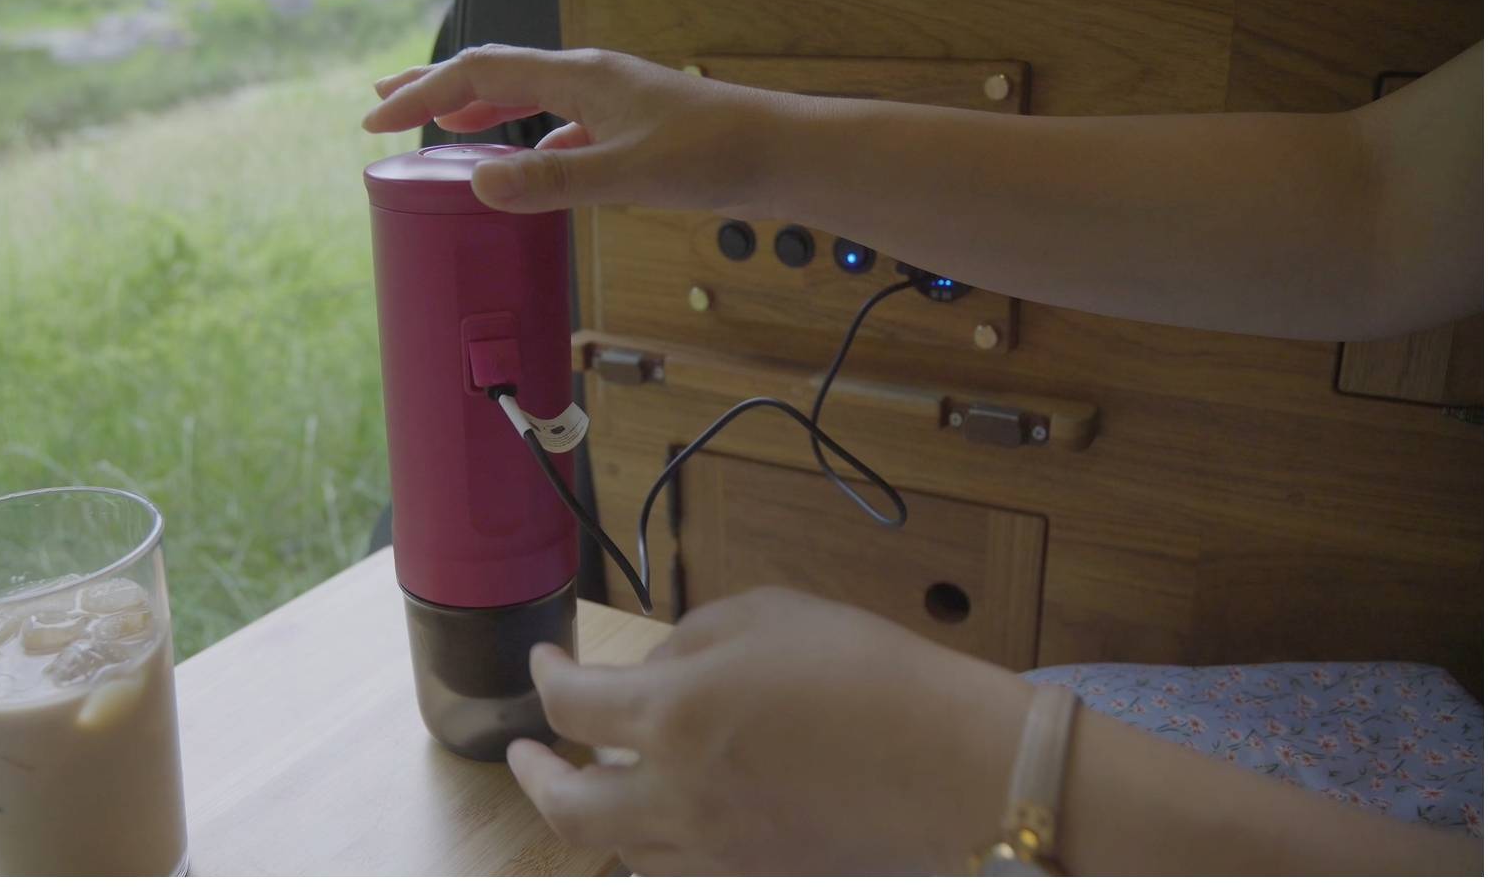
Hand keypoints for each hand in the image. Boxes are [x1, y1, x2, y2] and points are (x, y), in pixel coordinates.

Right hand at [362, 45, 811, 216]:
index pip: (479, 74)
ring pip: (528, 99)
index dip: (421, 94)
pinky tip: (524, 170)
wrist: (782, 156)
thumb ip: (553, 180)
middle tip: (385, 102)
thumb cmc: (717, 155)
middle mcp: (590, 80)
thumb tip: (479, 183)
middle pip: (496, 75)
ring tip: (441, 129)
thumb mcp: (626, 174)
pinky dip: (526, 143)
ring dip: (479, 112)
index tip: (376, 118)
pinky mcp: (631, 129)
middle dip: (436, 89)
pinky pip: (560, 128)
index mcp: (580, 77)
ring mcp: (611, 103)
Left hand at [505, 586, 1030, 874]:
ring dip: (594, 816)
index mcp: (674, 714)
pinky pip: (678, 873)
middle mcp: (676, 797)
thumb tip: (649, 671)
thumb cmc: (872, 675)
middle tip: (525, 756)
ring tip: (597, 785)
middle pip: (564, 808)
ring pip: (617, 852)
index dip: (545, 678)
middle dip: (531, 778)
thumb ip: (690, 639)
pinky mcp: (755, 882)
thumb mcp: (770, 617)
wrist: (962, 769)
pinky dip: (654, 849)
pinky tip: (669, 823)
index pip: (570, 705)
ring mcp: (715, 854)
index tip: (545, 661)